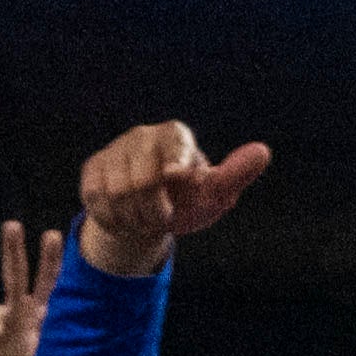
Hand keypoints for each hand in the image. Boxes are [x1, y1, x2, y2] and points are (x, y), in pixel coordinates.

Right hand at [76, 120, 271, 277]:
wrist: (149, 215)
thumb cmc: (187, 201)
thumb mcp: (214, 194)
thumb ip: (234, 174)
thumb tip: (262, 152)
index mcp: (176, 135)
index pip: (173, 149)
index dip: (173, 167)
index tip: (174, 178)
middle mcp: (143, 135)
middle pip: (141, 181)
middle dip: (154, 211)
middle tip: (162, 216)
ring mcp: (115, 150)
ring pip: (117, 193)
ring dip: (134, 219)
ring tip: (143, 217)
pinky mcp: (92, 168)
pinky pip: (96, 200)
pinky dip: (112, 219)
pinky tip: (123, 216)